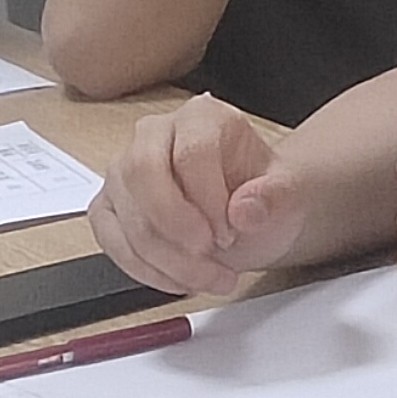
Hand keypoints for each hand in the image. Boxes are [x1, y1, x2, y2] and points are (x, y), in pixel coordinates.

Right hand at [91, 95, 306, 300]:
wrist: (248, 217)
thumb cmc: (261, 197)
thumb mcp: (287, 195)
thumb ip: (275, 197)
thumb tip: (246, 209)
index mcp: (202, 117)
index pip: (191, 152)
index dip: (209, 200)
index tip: (231, 232)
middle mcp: (155, 135)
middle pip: (143, 173)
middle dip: (175, 227)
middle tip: (209, 256)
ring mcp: (125, 170)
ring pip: (126, 213)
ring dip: (166, 258)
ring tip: (207, 277)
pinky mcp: (109, 206)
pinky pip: (111, 240)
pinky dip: (144, 269)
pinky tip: (179, 280)